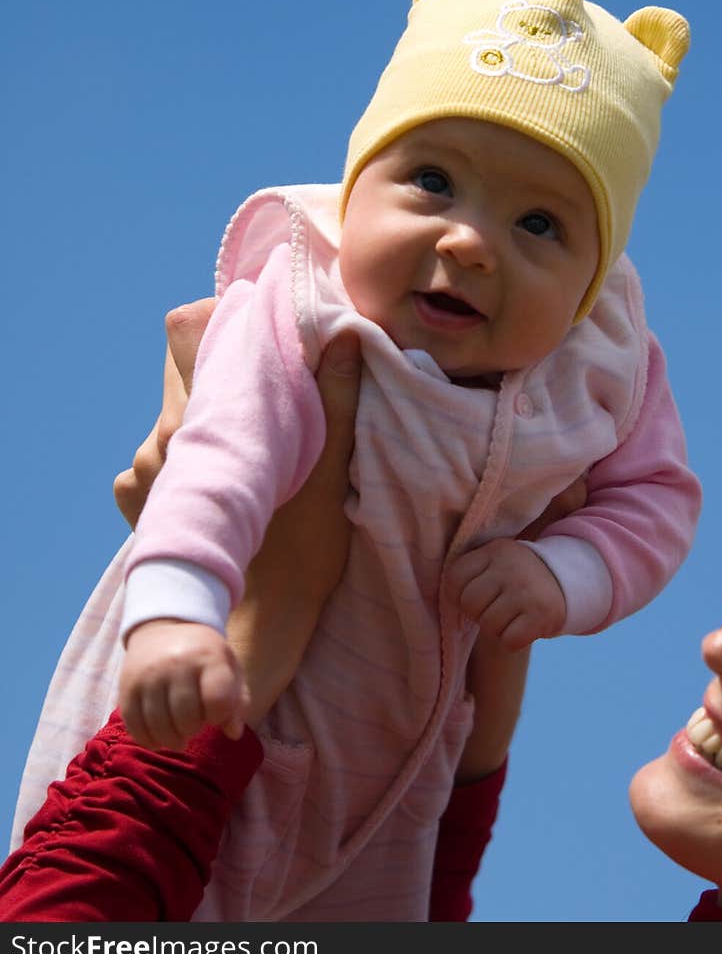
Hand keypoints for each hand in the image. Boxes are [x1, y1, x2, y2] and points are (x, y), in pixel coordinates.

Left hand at [114, 298, 361, 733]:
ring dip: (207, 412)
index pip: (186, 329)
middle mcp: (162, 439)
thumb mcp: (332, 477)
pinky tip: (226, 478)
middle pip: (177, 365)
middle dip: (219, 363)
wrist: (249, 636)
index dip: (221, 317)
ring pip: (172, 412)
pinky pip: (155, 458)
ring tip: (254, 437)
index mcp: (206, 420)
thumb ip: (338, 403)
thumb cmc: (296, 560)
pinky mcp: (140, 506)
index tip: (259, 327)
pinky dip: (187, 456)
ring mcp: (145, 474)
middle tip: (268, 383)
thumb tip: (348, 338)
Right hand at [119, 619, 246, 749]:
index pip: (217, 699)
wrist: (163, 630)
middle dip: (194, 729)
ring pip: (159, 724)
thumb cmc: (203, 655)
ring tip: (179, 738)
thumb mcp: (228, 668)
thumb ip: (237, 701)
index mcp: (208, 657)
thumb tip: (234, 734)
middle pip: (186, 717)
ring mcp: (149, 675)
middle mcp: (176, 664)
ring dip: (172, 740)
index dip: (220, 716)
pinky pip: (134, 725)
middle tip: (195, 726)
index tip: (216, 714)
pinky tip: (158, 741)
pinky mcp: (127, 687)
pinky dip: (147, 740)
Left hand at [446, 538, 565, 651]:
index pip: (455, 577)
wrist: (567, 581)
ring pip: (488, 624)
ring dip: (496, 628)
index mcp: (494, 551)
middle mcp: (510, 567)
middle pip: (469, 603)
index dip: (458, 594)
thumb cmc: (518, 578)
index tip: (475, 596)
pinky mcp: (541, 615)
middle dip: (478, 613)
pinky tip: (522, 627)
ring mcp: (526, 591)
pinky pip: (508, 641)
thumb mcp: (497, 562)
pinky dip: (512, 641)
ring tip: (511, 617)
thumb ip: (472, 572)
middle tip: (495, 609)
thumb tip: (445, 599)